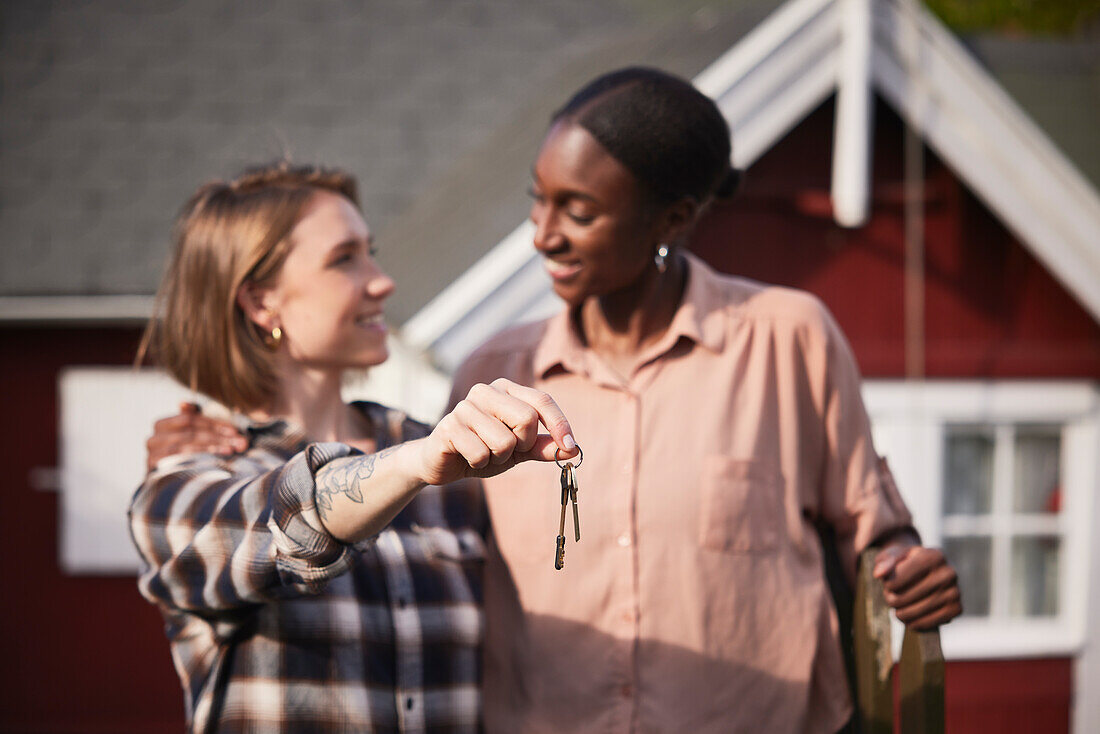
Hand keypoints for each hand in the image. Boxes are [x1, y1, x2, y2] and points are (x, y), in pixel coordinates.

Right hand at [146, 402, 247, 469]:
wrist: (169, 489)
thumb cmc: (185, 457)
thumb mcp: (190, 436)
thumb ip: (192, 419)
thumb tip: (183, 403)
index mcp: (161, 425)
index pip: (189, 419)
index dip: (214, 423)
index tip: (234, 430)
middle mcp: (153, 439)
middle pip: (190, 432)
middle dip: (218, 436)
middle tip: (239, 441)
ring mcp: (152, 455)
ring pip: (186, 446)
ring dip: (213, 447)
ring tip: (231, 450)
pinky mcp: (155, 471)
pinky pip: (181, 460)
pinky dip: (201, 458)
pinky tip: (217, 461)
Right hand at [414, 378, 576, 484]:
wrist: (443, 463)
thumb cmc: (484, 450)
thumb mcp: (519, 450)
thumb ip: (544, 447)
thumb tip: (573, 451)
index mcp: (506, 389)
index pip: (542, 400)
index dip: (560, 424)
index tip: (571, 447)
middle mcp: (485, 391)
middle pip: (527, 419)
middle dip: (523, 445)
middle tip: (507, 450)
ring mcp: (465, 407)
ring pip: (504, 441)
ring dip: (498, 458)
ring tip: (484, 453)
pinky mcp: (448, 426)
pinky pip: (480, 454)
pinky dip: (479, 464)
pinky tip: (468, 457)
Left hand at [873, 543, 961, 629]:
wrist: (927, 571)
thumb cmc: (906, 562)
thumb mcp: (894, 555)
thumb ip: (885, 561)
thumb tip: (879, 574)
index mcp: (933, 555)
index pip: (898, 578)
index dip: (888, 584)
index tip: (887, 583)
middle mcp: (948, 573)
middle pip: (903, 597)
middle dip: (891, 598)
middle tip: (890, 595)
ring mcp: (955, 591)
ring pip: (913, 612)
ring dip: (899, 612)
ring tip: (898, 604)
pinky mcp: (957, 609)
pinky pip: (927, 624)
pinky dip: (913, 623)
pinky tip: (908, 616)